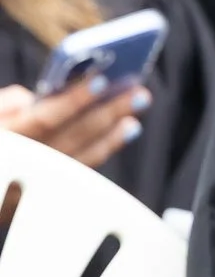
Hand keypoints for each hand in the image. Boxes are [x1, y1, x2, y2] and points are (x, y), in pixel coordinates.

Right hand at [0, 79, 147, 170]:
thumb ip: (8, 104)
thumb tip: (41, 96)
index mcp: (6, 139)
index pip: (43, 119)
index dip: (73, 101)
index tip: (102, 80)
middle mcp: (20, 164)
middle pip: (70, 138)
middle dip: (107, 115)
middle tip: (140, 95)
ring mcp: (32, 184)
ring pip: (78, 160)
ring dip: (110, 138)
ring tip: (133, 119)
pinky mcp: (43, 195)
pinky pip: (76, 172)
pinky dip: (100, 151)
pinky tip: (121, 133)